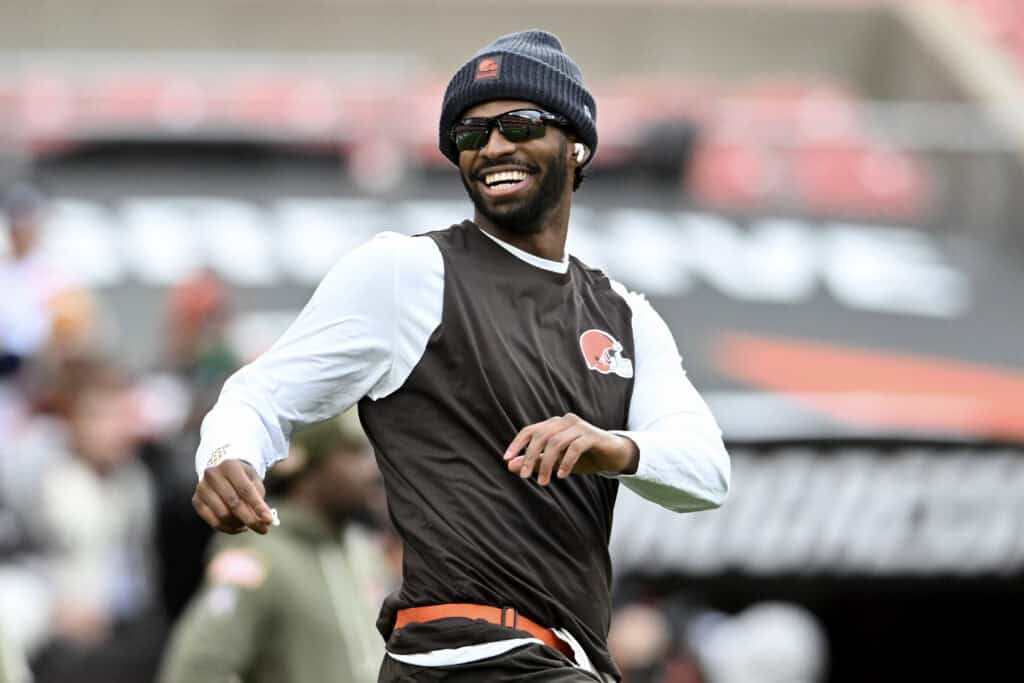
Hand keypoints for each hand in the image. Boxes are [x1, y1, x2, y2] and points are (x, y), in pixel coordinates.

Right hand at [193, 460, 274, 534]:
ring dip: (239, 524)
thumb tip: (264, 521)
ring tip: (249, 525)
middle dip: (250, 519)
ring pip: (223, 514)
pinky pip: (213, 521)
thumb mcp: (254, 482)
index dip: (258, 506)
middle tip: (264, 529)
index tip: (269, 519)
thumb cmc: (242, 478)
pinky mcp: (196, 501)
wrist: (221, 472)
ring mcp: (202, 488)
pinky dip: (228, 528)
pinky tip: (238, 526)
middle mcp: (213, 475)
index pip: (245, 489)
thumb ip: (259, 499)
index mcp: (230, 466)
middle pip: (233, 503)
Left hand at [503, 413, 638, 485]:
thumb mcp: (557, 463)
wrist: (613, 456)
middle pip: (540, 435)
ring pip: (556, 442)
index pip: (530, 430)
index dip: (517, 444)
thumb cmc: (583, 458)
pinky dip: (566, 462)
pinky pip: (575, 447)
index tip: (506, 459)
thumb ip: (535, 462)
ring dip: (547, 464)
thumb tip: (510, 466)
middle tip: (524, 476)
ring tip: (544, 482)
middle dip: (529, 456)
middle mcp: (565, 421)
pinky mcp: (592, 435)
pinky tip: (562, 476)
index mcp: (554, 424)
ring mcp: (579, 426)